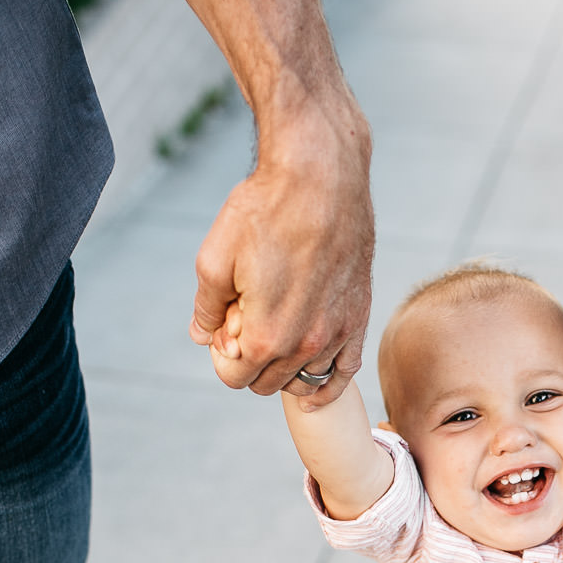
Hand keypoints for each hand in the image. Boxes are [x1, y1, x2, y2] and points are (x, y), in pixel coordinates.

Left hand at [189, 105, 372, 402]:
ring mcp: (337, 334)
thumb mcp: (215, 258)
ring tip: (277, 329)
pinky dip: (325, 383)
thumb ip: (206, 308)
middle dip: (250, 359)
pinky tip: (312, 386)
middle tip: (248, 316)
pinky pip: (345, 372)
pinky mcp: (358, 318)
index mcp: (267, 336)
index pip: (234, 377)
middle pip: (267, 383)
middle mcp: (307, 344)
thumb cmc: (264, 209)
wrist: (321, 176)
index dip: (221, 353)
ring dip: (284, 366)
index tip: (224, 323)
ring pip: (303, 381)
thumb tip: (203, 337)